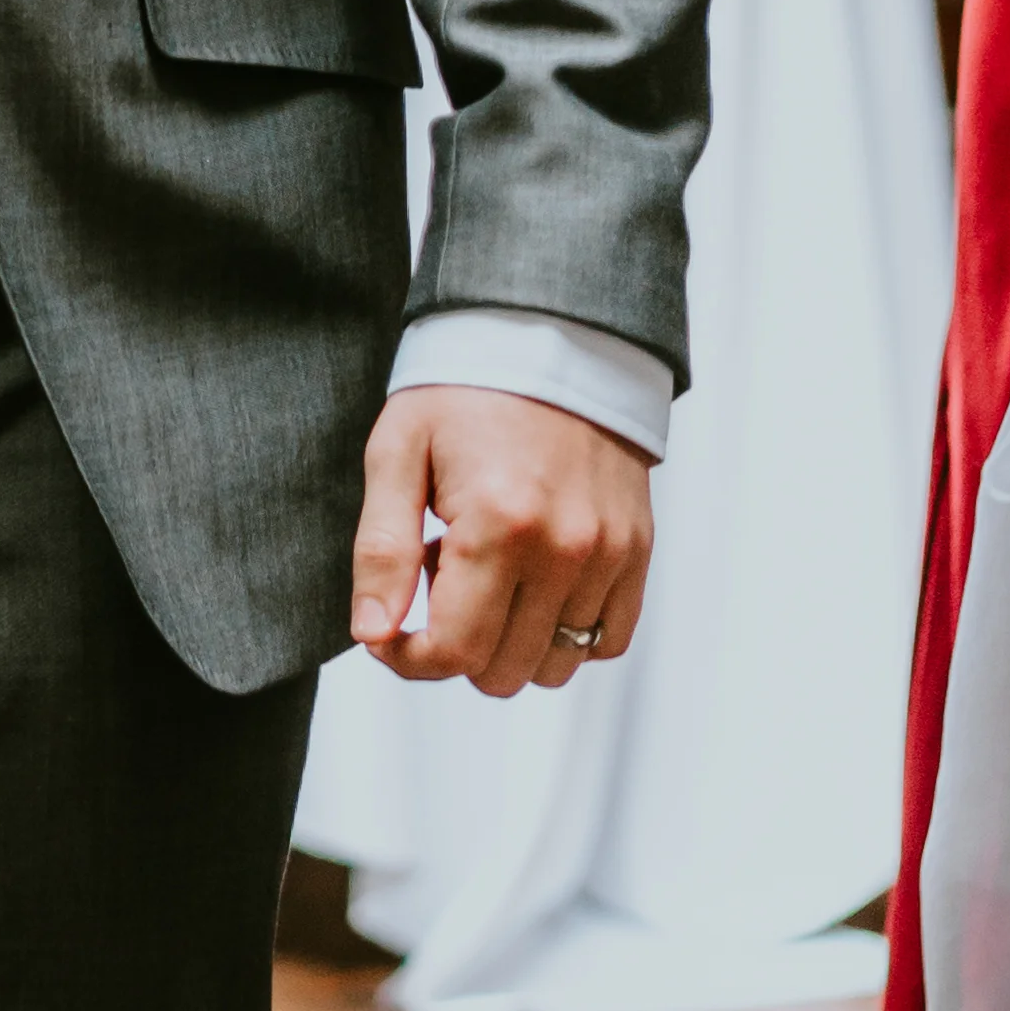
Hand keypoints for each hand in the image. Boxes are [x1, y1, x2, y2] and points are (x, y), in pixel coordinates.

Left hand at [350, 385, 655, 693]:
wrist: (549, 340)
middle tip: (438, 572)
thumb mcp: (397, 453)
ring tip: (487, 569)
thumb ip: (380, 551)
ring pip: (554, 665)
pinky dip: (564, 634)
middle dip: (455, 643)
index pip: (454, 650)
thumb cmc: (461, 393)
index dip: (407, 660)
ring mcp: (610, 555)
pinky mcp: (637, 552)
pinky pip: (606, 640)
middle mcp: (566, 549)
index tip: (387, 635)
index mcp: (500, 524)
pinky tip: (531, 581)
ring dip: (509, 639)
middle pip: (502, 671)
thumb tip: (372, 635)